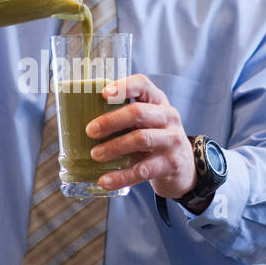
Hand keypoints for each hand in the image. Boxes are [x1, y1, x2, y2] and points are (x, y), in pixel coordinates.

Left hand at [85, 74, 196, 197]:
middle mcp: (168, 117)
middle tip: (90, 131)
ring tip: (95, 155)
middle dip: (111, 121)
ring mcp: (172, 140)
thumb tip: (81, 120)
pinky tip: (105, 180)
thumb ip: (124, 118)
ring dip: (114, 147)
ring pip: (140, 139)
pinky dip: (121, 176)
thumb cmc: (155, 140)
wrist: (184, 168)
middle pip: (138, 113)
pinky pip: (143, 170)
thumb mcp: (145, 123)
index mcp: (158, 101)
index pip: (143, 84)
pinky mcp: (171, 164)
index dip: (123, 86)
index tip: (103, 93)